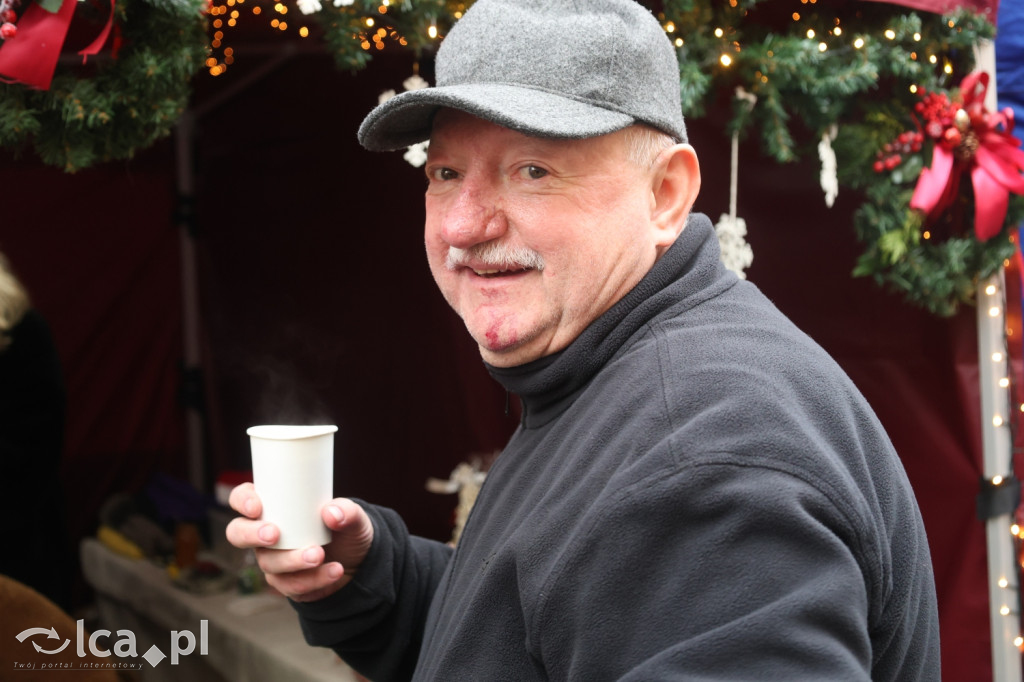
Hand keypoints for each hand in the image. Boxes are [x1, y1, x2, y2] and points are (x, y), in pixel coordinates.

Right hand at [225, 483, 374, 602]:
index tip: (257, 507)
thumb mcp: (354, 516)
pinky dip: (313, 579)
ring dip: (292, 560)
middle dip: (251, 534)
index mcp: (274, 506)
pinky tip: (334, 571)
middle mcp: (265, 532)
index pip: (242, 497)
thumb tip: (331, 513)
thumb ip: (346, 511)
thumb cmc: (347, 528)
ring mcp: (272, 559)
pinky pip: (289, 585)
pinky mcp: (285, 582)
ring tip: (319, 555)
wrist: (360, 560)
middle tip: (274, 534)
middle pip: (237, 533)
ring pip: (268, 562)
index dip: (243, 500)